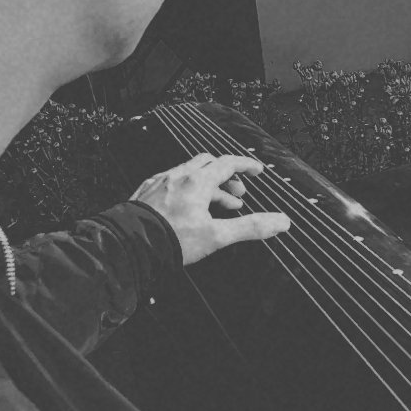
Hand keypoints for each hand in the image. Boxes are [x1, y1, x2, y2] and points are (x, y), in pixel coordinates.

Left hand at [130, 152, 288, 265]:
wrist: (129, 247)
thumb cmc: (171, 240)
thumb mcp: (217, 236)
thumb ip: (250, 227)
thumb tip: (281, 221)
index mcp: (197, 183)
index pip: (227, 163)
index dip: (245, 165)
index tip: (256, 170)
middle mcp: (177, 177)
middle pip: (207, 163)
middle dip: (226, 175)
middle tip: (238, 191)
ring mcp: (159, 183)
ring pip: (188, 173)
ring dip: (207, 184)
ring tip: (216, 204)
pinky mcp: (145, 193)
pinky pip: (170, 182)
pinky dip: (185, 189)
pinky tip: (185, 205)